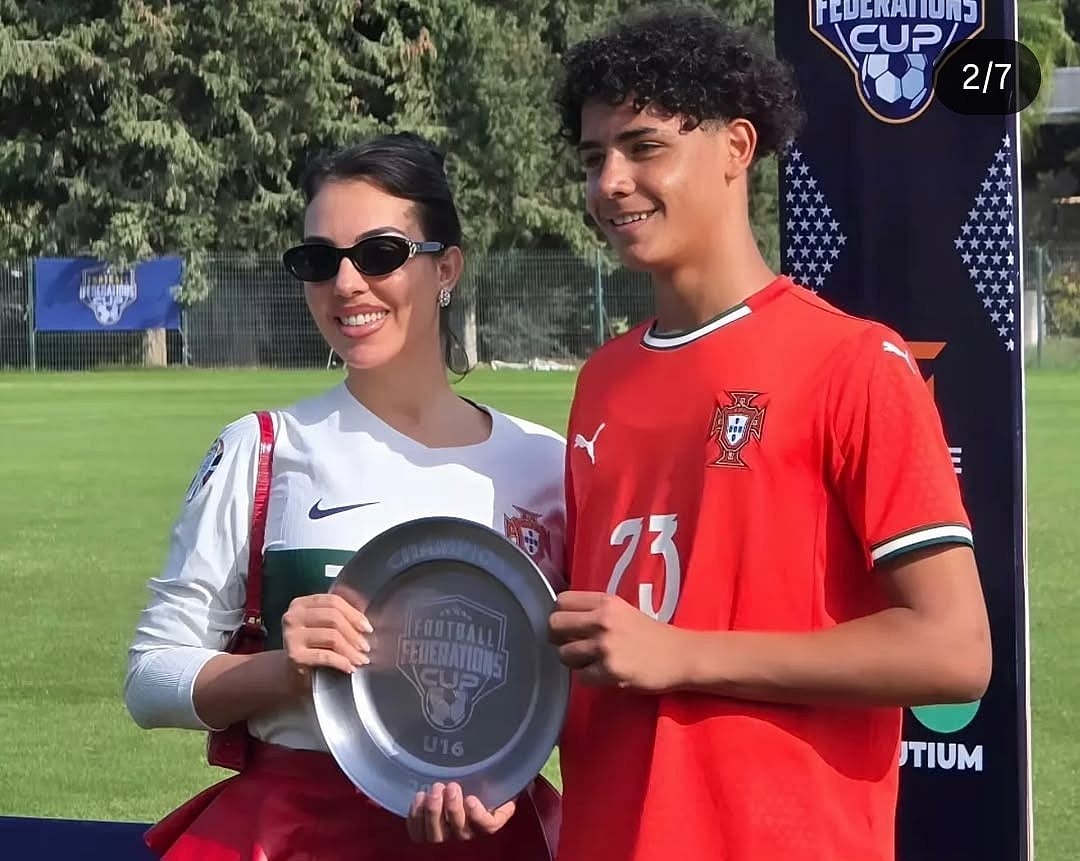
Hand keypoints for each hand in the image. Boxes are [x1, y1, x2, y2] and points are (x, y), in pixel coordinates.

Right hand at [280, 593, 371, 688]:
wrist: (293, 676)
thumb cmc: (312, 649)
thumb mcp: (323, 627)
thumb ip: (340, 616)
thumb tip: (365, 617)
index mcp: (301, 604)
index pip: (333, 601)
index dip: (354, 614)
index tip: (367, 627)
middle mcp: (293, 617)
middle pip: (333, 617)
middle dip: (354, 633)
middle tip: (366, 647)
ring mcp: (291, 636)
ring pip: (331, 636)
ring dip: (351, 650)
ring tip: (361, 659)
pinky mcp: (294, 656)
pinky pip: (325, 656)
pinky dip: (341, 662)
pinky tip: (350, 667)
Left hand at [406, 782, 516, 842]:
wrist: (458, 815)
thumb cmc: (483, 802)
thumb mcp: (500, 796)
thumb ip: (507, 788)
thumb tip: (523, 771)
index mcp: (486, 827)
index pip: (486, 827)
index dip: (478, 815)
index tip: (472, 799)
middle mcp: (465, 839)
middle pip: (458, 830)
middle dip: (452, 809)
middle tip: (449, 787)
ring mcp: (442, 842)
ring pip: (435, 834)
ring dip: (432, 812)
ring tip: (432, 791)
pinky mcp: (423, 840)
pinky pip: (417, 833)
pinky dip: (415, 817)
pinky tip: (419, 798)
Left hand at [548, 591, 685, 690]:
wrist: (680, 656)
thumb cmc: (651, 634)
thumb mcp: (623, 610)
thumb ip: (595, 611)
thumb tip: (563, 621)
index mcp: (606, 602)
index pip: (562, 601)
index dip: (561, 614)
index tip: (569, 625)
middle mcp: (602, 620)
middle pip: (555, 625)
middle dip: (559, 638)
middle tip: (572, 645)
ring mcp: (605, 646)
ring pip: (564, 654)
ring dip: (574, 661)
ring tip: (591, 661)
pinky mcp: (610, 671)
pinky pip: (581, 677)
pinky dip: (589, 678)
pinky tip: (604, 674)